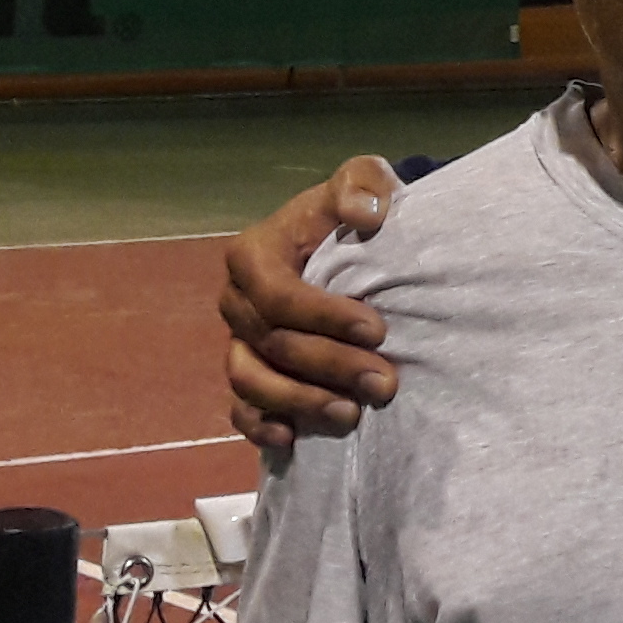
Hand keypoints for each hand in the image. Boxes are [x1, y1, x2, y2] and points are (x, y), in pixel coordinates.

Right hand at [219, 158, 401, 444]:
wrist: (353, 245)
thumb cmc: (356, 212)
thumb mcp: (363, 183)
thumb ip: (363, 184)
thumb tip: (365, 213)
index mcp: (253, 255)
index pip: (278, 295)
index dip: (324, 317)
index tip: (378, 330)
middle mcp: (237, 301)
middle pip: (271, 343)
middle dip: (329, 366)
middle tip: (384, 383)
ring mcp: (240, 341)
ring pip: (250, 381)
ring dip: (299, 402)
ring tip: (352, 414)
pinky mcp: (250, 374)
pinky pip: (240, 409)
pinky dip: (260, 426)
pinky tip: (292, 439)